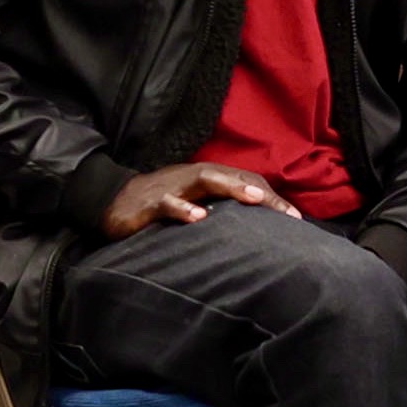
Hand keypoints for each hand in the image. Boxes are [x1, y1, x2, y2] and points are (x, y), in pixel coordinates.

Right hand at [98, 162, 298, 238]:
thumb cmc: (160, 204)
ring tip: (254, 200)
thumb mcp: (194, 205)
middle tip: (287, 213)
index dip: (272, 199)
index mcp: (207, 178)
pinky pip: (169, 203)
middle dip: (262, 194)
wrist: (111, 200)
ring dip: (231, 188)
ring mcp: (173, 187)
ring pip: (206, 181)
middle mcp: (194, 178)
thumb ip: (220, 211)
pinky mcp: (150, 202)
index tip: (296, 220)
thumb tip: (254, 229)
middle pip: (234, 178)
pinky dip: (184, 209)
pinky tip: (199, 218)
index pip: (246, 183)